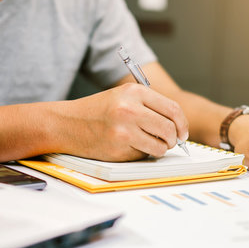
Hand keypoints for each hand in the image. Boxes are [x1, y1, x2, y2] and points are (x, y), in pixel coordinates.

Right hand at [59, 83, 188, 160]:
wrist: (66, 123)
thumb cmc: (96, 111)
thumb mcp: (122, 97)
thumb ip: (148, 106)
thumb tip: (177, 125)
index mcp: (134, 91)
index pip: (172, 109)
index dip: (182, 124)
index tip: (182, 133)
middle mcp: (130, 108)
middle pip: (169, 129)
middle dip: (173, 139)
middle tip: (169, 142)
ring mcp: (124, 129)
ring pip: (160, 146)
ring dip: (158, 149)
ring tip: (147, 144)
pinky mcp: (118, 147)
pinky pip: (143, 155)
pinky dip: (141, 154)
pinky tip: (127, 146)